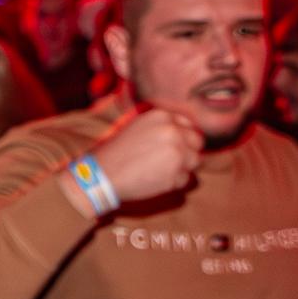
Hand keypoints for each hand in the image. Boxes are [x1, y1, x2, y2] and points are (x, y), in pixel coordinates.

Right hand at [85, 107, 202, 207]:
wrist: (101, 175)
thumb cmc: (115, 153)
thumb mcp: (137, 127)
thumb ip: (162, 126)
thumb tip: (184, 135)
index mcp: (162, 116)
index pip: (188, 125)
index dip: (182, 137)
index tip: (173, 146)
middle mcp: (173, 131)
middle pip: (197, 142)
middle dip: (187, 151)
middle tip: (169, 160)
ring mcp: (177, 154)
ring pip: (194, 161)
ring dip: (181, 167)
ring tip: (159, 170)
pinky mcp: (176, 175)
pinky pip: (184, 179)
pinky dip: (173, 182)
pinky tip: (154, 180)